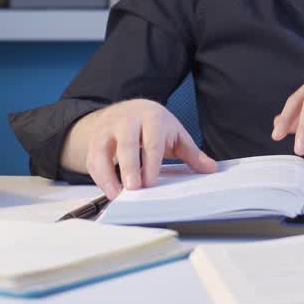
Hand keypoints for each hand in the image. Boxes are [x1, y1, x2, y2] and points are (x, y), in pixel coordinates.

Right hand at [61, 98, 216, 199]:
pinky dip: (98, 177)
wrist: (126, 110)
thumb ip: (191, 153)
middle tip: (134, 188)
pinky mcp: (94, 141)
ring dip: (108, 173)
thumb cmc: (153, 125)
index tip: (150, 182)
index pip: (152, 140)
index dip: (151, 162)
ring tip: (116, 194)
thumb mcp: (174, 134)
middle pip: (126, 143)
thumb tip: (211, 168)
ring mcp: (108, 129)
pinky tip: (109, 191)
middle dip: (129, 166)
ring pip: (103, 150)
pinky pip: (92, 159)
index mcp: (151, 117)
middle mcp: (127, 120)